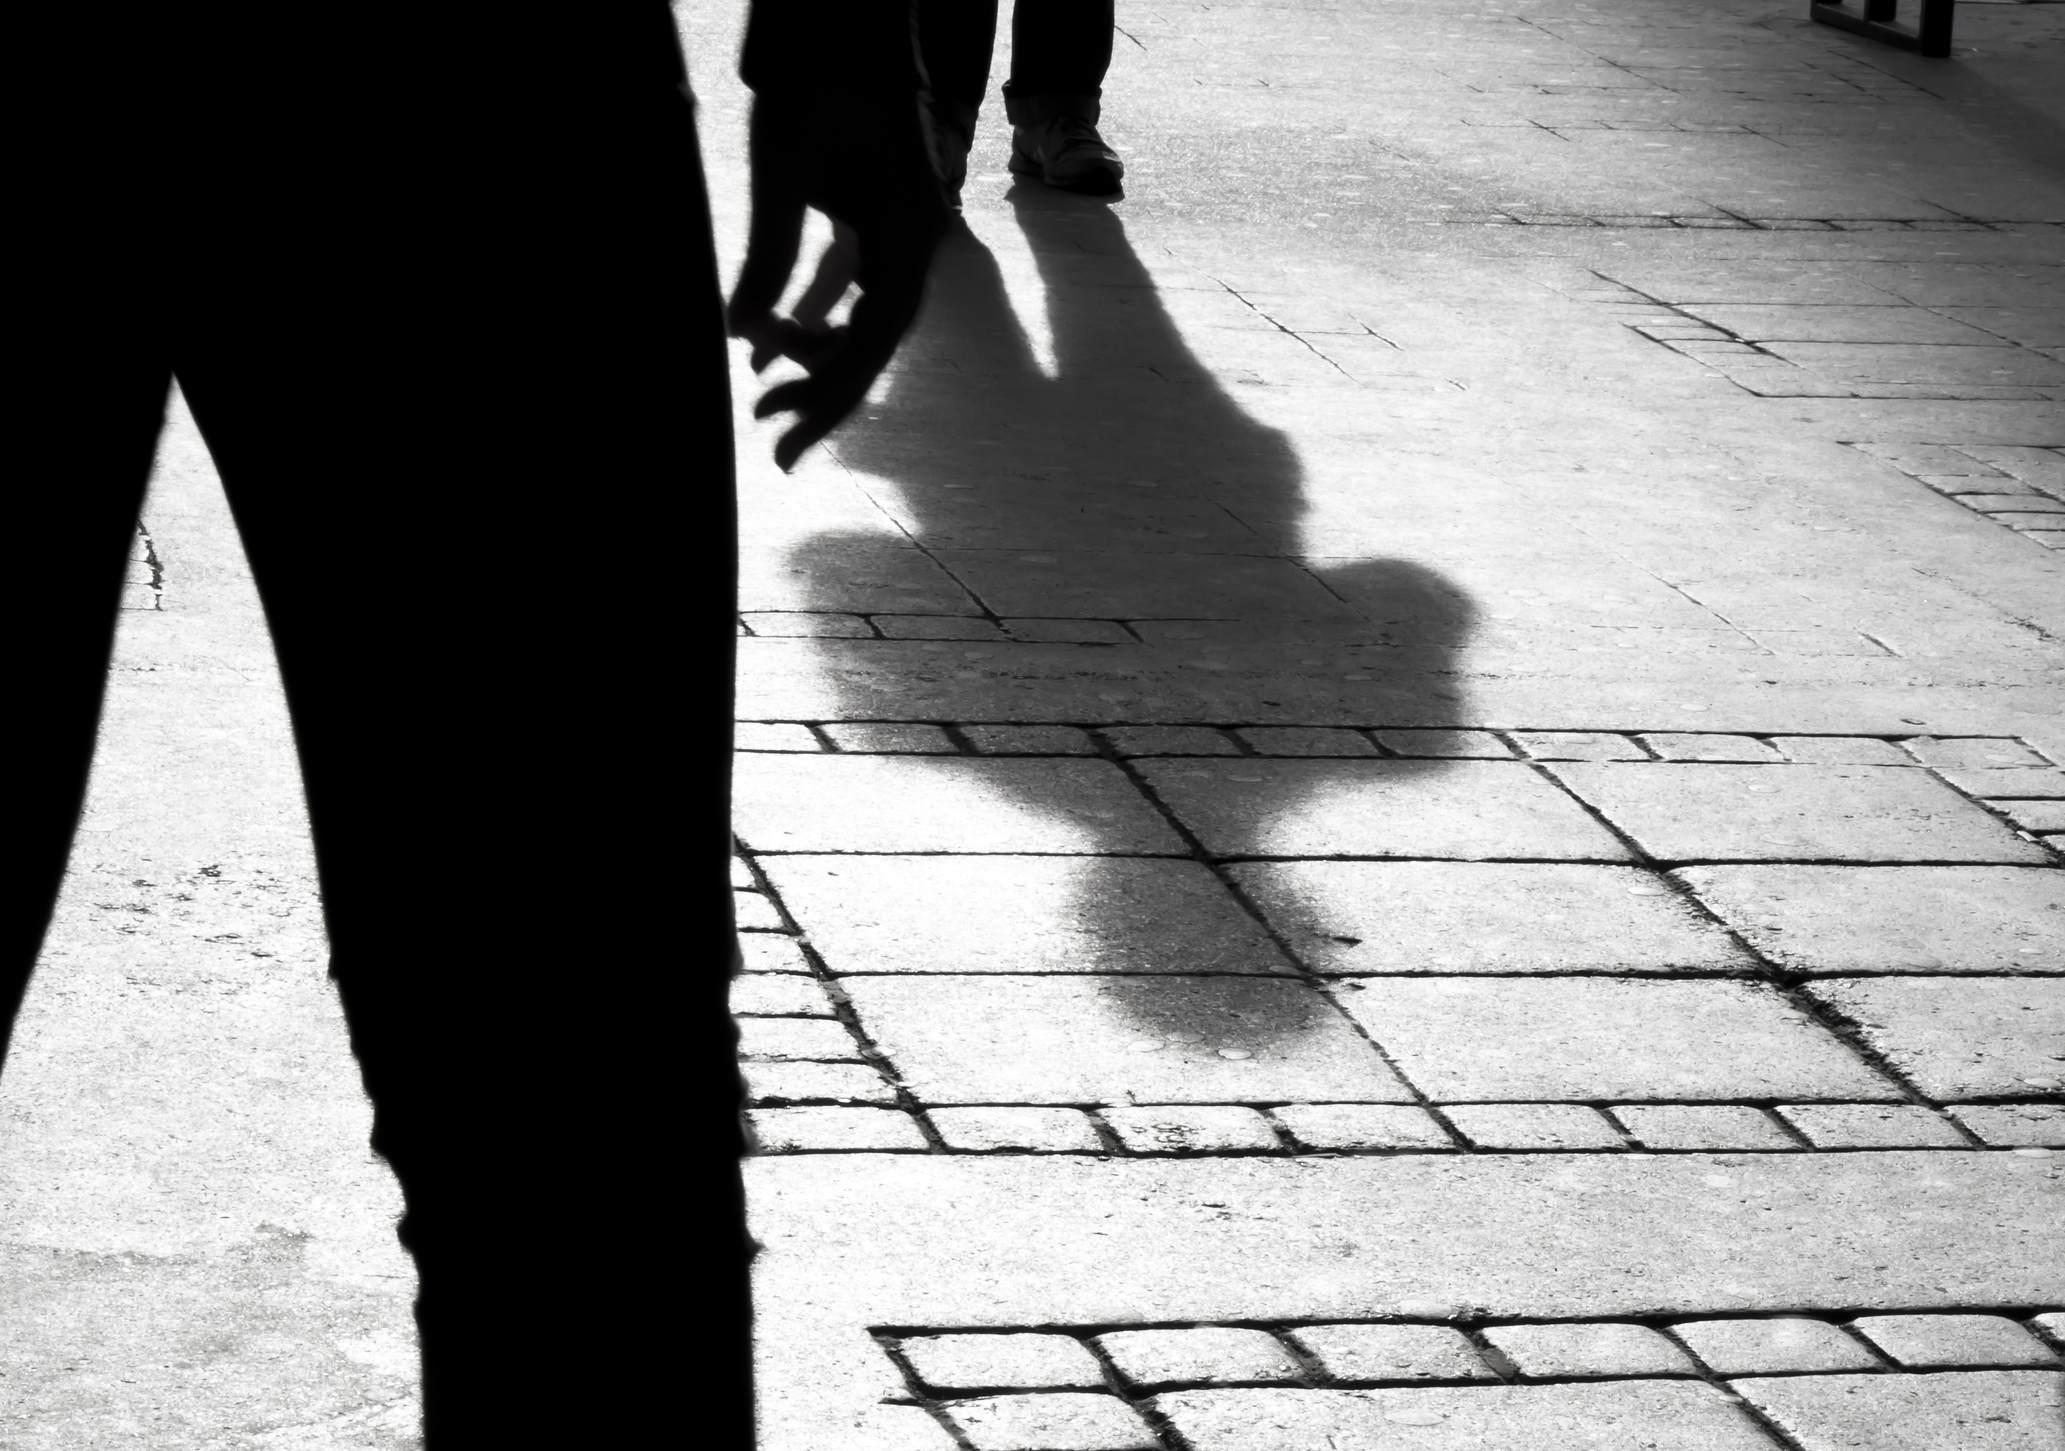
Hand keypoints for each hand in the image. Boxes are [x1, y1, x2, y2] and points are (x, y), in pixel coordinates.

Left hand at [727, 92, 949, 470]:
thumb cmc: (816, 83)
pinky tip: (765, 349)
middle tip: (773, 447)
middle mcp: (910, 244)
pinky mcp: (868, 222)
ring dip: (811, 358)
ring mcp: (894, 235)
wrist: (842, 22)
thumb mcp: (781, 169)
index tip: (782, 428)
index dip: (832, 391)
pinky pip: (843, 288)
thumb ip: (767, 251)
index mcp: (907, 235)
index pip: (874, 337)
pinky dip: (808, 318)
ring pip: (857, 321)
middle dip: (822, 393)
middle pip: (871, 342)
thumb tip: (740, 333)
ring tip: (761, 401)